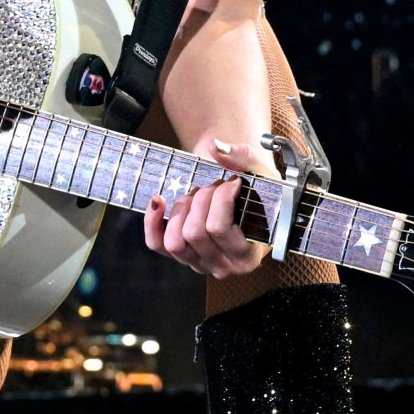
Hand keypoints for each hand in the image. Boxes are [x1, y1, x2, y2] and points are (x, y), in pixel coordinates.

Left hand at [144, 137, 271, 278]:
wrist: (243, 192)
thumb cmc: (256, 187)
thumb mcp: (260, 171)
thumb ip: (244, 157)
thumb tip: (217, 148)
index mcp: (247, 256)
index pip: (219, 228)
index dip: (220, 198)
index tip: (232, 181)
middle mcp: (223, 266)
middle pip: (194, 232)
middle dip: (202, 199)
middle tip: (214, 187)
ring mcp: (199, 263)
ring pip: (174, 242)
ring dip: (182, 209)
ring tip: (196, 195)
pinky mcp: (180, 254)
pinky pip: (156, 244)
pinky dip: (153, 221)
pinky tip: (159, 201)